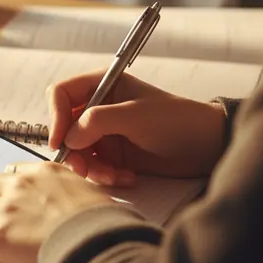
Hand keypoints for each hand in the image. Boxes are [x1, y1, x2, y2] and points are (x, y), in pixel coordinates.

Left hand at [0, 163, 111, 262]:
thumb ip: (77, 194)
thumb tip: (81, 205)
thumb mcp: (94, 196)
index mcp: (44, 172)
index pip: (13, 171)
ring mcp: (6, 211)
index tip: (11, 198)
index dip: (9, 186)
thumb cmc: (107, 225)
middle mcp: (20, 185)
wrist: (101, 246)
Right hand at [48, 71, 227, 184]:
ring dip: (91, 168)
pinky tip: (127, 178)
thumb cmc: (176, 120)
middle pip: (65, 128)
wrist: (207, 147)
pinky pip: (95, 167)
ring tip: (114, 176)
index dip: (55, 116)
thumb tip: (68, 138)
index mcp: (102, 85)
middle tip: (85, 168)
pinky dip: (105, 176)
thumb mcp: (134, 116)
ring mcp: (105, 132)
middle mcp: (99, 107)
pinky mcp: (114, 155)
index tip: (59, 142)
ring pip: (77, 152)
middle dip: (73, 150)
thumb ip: (97, 121)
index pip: (61, 94)